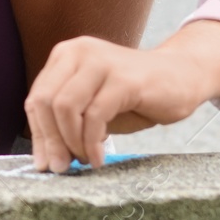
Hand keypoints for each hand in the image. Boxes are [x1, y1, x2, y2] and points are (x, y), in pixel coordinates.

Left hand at [23, 34, 206, 172]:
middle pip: (46, 101)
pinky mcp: (124, 78)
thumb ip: (68, 124)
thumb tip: (46, 158)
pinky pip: (95, 115)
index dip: (38, 134)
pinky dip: (91, 142)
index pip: (37, 98)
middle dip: (50, 140)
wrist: (182, 77)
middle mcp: (78, 52)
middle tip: (60, 167)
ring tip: (83, 161)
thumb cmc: (134, 96)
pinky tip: (98, 157)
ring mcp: (101, 62)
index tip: (44, 162)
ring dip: (71, 142)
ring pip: (65, 107)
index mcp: (65, 56)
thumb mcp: (93, 108)